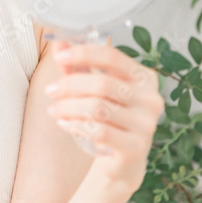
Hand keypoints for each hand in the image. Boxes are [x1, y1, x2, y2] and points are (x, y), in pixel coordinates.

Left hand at [46, 40, 163, 191]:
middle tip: (50, 91)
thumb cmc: (109, 118)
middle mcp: (151, 99)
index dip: (83, 53)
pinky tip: (65, 125)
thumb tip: (59, 41)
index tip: (59, 56)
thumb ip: (78, 65)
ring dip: (69, 107)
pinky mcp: (136, 148)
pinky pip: (99, 131)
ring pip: (98, 108)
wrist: (122, 161)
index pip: (113, 57)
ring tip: (54, 110)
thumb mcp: (93, 89)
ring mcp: (146, 125)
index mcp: (145, 78)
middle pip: (102, 83)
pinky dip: (77, 126)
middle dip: (70, 85)